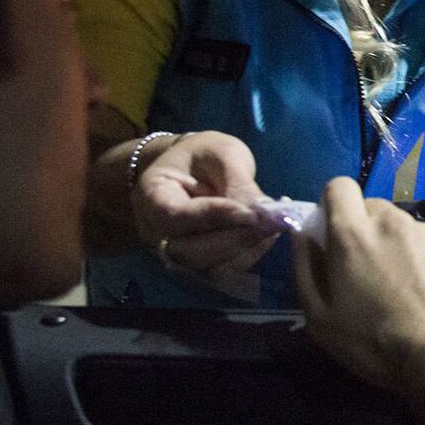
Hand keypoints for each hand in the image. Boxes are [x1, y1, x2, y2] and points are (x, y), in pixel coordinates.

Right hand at [133, 131, 281, 273]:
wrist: (192, 168)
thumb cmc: (203, 154)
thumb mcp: (221, 153)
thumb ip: (238, 182)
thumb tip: (263, 213)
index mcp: (152, 195)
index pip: (176, 216)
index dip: (214, 216)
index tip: (250, 213)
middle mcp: (156, 232)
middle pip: (188, 251)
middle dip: (233, 239)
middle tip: (268, 223)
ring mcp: (175, 252)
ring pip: (207, 267)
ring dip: (244, 251)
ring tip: (271, 227)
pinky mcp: (197, 262)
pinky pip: (221, 270)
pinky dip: (247, 257)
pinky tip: (266, 236)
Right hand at [293, 177, 424, 389]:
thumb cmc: (375, 344)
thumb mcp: (321, 319)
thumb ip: (305, 269)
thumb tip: (302, 236)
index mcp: (354, 233)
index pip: (338, 186)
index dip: (332, 205)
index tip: (332, 233)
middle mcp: (393, 221)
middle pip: (371, 209)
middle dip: (363, 231)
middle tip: (364, 271)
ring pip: (401, 227)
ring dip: (394, 246)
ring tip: (399, 288)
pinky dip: (422, 260)